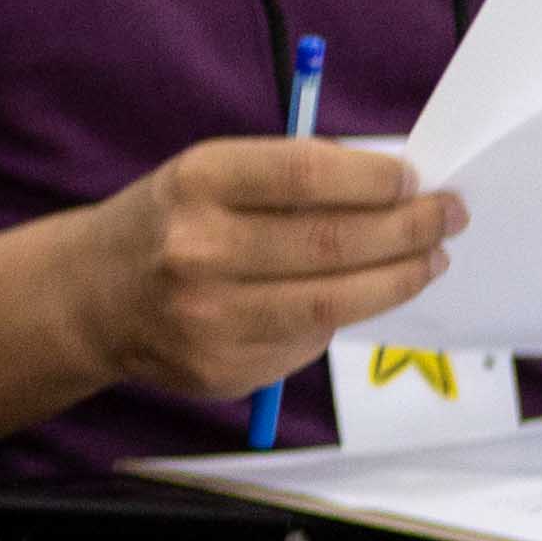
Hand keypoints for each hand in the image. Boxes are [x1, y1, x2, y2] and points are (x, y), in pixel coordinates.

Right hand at [56, 138, 462, 402]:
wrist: (92, 296)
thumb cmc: (173, 222)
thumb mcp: (208, 176)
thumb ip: (290, 178)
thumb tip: (396, 187)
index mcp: (196, 183)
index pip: (306, 173)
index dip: (375, 177)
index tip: (416, 179)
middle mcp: (197, 249)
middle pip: (333, 242)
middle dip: (409, 228)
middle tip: (449, 217)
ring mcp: (210, 317)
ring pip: (335, 302)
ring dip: (400, 278)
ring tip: (430, 259)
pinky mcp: (225, 367)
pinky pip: (310, 343)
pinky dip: (348, 315)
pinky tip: (364, 295)